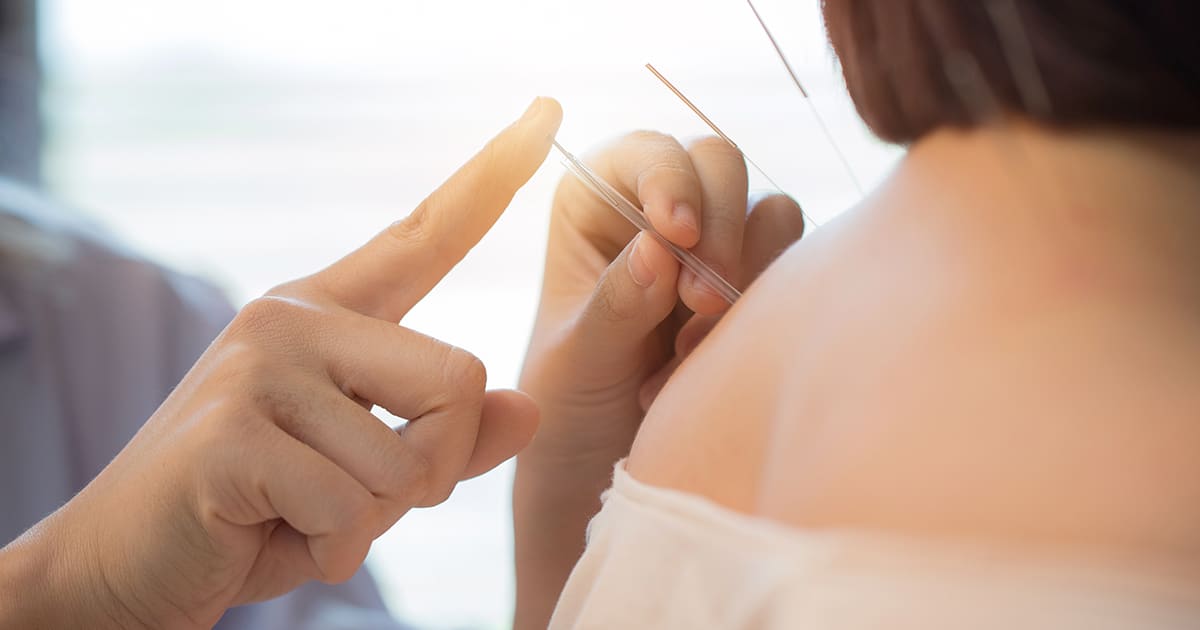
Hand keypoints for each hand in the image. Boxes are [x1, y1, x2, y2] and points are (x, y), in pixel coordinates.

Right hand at [0, 98, 561, 629]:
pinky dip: (332, 547)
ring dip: (374, 521)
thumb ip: (443, 440)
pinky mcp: (231, 430)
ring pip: (410, 459)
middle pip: (460, 379)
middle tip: (364, 504)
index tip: (544, 112)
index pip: (423, 234)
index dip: (489, 178)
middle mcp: (292, 318)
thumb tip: (529, 408)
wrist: (123, 566)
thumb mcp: (366, 478)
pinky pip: (350, 505)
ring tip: (303, 520)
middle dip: (438, 468)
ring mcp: (257, 365)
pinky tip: (274, 535)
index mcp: (327, 315)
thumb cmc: (255, 513)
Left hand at [521, 132, 805, 464]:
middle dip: (720, 230)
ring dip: (741, 280)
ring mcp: (719, 242)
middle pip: (721, 164)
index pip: (649, 151)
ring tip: (687, 354)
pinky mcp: (761, 283)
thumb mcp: (577, 363)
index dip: (669, 178)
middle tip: (699, 306)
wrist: (606, 471)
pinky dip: (762, 314)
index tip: (674, 232)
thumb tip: (659, 247)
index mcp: (596, 198)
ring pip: (770, 216)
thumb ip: (615, 306)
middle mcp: (659, 206)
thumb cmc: (570, 408)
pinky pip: (792, 271)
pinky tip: (709, 366)